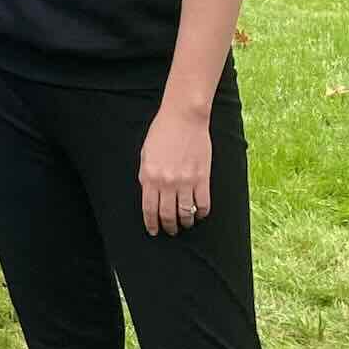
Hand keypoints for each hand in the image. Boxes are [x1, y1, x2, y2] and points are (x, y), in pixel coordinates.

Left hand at [138, 101, 212, 236]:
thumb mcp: (145, 154)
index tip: (153, 231)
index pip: (149, 209)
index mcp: (150, 176)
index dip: (151, 224)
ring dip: (185, 223)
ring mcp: (186, 181)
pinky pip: (203, 205)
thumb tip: (148, 194)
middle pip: (167, 215)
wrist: (183, 117)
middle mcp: (167, 182)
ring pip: (186, 214)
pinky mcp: (202, 178)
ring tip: (184, 224)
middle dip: (168, 227)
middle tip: (170, 230)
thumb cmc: (162, 132)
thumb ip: (145, 175)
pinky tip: (199, 214)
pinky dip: (201, 214)